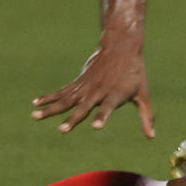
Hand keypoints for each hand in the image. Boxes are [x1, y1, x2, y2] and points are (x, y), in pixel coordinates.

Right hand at [32, 41, 154, 137]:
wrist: (121, 48)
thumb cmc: (134, 74)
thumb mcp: (143, 94)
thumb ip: (146, 116)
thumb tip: (151, 137)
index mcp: (115, 95)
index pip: (108, 108)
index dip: (102, 117)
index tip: (96, 126)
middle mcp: (98, 92)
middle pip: (83, 107)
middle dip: (73, 119)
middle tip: (62, 130)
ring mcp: (86, 87)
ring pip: (66, 99)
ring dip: (50, 108)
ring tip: (35, 116)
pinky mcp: (79, 83)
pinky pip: (61, 92)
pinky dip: (48, 97)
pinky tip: (35, 103)